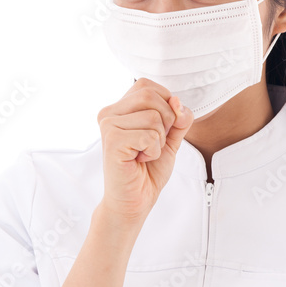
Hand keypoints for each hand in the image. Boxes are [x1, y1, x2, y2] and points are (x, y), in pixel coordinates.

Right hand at [95, 78, 194, 223]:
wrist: (134, 200)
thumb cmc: (148, 170)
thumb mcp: (170, 138)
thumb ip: (178, 117)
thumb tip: (177, 100)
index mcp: (119, 107)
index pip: (148, 86)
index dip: (164, 105)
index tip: (157, 131)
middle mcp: (109, 112)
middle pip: (151, 97)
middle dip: (166, 122)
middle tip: (152, 144)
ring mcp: (108, 125)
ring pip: (153, 117)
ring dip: (159, 141)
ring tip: (144, 154)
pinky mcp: (111, 140)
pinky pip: (149, 135)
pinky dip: (153, 151)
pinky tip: (139, 161)